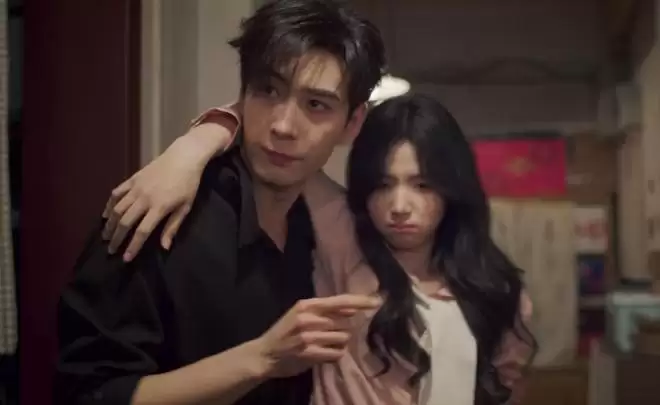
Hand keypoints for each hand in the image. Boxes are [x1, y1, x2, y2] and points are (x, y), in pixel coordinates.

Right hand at [102, 122, 233, 260]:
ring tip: (106, 236)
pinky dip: (108, 205)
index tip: (126, 258)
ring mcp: (136, 188)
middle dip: (117, 238)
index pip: (142, 231)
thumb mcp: (185, 206)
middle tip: (111, 250)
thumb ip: (173, 226)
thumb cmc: (189, 183)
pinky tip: (105, 215)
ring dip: (109, 224)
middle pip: (125, 222)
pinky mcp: (132, 179)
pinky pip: (116, 193)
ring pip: (117, 208)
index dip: (133, 246)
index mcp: (159, 207)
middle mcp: (144, 198)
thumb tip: (164, 247)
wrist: (184, 157)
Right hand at [255, 294, 380, 378]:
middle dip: (344, 330)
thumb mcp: (302, 314)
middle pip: (345, 322)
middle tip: (329, 336)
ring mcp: (309, 336)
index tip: (377, 301)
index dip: (360, 301)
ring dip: (339, 343)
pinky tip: (324, 354)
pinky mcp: (309, 354)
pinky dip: (335, 355)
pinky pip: (337, 353)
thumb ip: (326, 311)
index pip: (340, 301)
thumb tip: (353, 309)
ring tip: (324, 346)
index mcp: (307, 305)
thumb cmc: (285, 332)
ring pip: (342, 338)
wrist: (264, 354)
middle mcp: (309, 318)